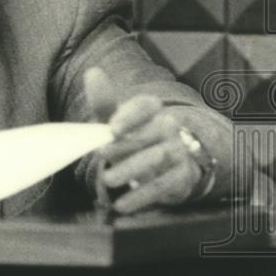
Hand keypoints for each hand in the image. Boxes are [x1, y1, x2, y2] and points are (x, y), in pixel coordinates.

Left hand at [84, 67, 202, 213]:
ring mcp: (179, 151)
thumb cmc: (133, 137)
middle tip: (101, 154)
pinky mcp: (182, 177)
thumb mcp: (117, 121)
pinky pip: (164, 186)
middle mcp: (169, 128)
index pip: (145, 105)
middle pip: (150, 133)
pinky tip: (121, 203)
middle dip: (124, 145)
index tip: (112, 128)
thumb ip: (104, 101)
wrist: (166, 164)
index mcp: (152, 111)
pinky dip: (141, 196)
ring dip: (132, 169)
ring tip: (108, 179)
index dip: (129, 115)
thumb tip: (93, 72)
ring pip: (158, 158)